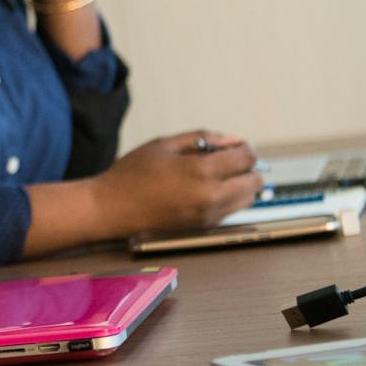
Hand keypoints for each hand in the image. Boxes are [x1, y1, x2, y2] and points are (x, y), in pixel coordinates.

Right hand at [91, 130, 264, 234]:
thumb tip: (234, 139)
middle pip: (254, 182)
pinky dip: (230, 198)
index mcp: (200, 171)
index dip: (245, 149)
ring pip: (247, 199)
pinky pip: (232, 211)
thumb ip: (202, 138)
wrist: (112, 208)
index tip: (236, 146)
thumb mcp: (164, 145)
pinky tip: (209, 189)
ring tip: (220, 175)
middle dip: (249, 168)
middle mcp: (210, 196)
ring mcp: (208, 215)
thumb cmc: (133, 172)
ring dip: (242, 185)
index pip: (245, 159)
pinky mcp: (204, 227)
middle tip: (230, 160)